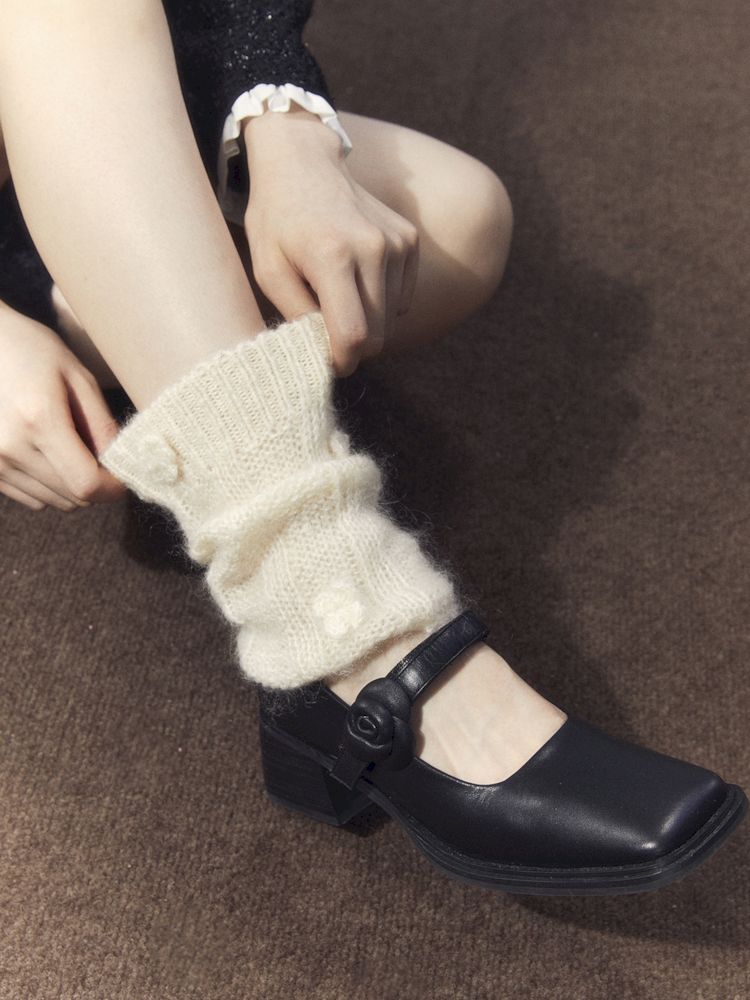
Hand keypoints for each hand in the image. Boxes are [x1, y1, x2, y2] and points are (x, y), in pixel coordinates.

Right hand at [0, 301, 124, 510]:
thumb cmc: (32, 351)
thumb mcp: (78, 377)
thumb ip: (102, 425)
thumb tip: (121, 464)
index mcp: (39, 420)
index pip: (86, 484)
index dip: (113, 489)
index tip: (125, 478)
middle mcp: (11, 448)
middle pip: (72, 498)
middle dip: (97, 485)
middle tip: (101, 457)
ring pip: (54, 502)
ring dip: (72, 486)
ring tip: (70, 449)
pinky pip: (32, 498)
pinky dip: (49, 487)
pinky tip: (47, 454)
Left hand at [243, 108, 418, 376]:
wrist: (303, 162)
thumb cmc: (277, 219)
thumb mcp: (268, 271)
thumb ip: (297, 315)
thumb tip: (324, 352)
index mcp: (333, 257)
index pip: (353, 335)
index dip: (342, 361)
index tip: (328, 364)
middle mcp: (373, 249)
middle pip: (377, 334)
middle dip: (354, 347)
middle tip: (328, 335)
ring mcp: (397, 243)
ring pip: (391, 319)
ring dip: (367, 322)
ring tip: (338, 298)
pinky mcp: (409, 240)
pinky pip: (401, 297)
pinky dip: (381, 302)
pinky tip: (357, 279)